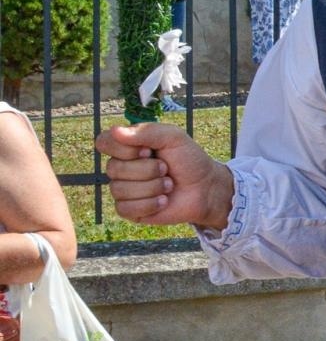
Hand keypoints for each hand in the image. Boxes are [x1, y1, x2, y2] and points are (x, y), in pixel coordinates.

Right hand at [94, 123, 234, 228]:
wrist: (206, 188)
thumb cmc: (189, 160)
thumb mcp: (173, 137)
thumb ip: (147, 132)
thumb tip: (115, 131)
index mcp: (128, 146)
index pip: (104, 142)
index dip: (124, 149)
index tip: (148, 150)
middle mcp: (121, 167)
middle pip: (113, 168)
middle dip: (147, 170)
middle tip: (166, 169)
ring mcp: (123, 189)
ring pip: (119, 189)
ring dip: (152, 187)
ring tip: (169, 185)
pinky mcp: (129, 209)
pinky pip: (124, 208)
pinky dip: (149, 204)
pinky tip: (164, 200)